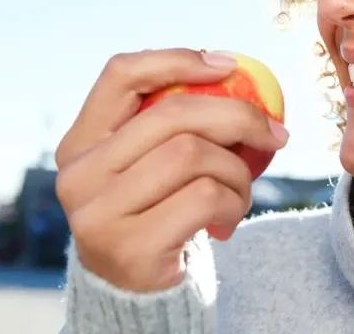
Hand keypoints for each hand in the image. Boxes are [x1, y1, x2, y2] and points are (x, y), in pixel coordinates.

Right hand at [54, 48, 288, 291]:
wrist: (141, 293)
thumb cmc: (157, 212)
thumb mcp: (149, 164)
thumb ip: (170, 124)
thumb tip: (232, 72)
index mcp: (80, 142)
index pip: (120, 75)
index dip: (177, 60)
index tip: (228, 66)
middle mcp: (78, 174)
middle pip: (172, 115)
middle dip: (238, 116)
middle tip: (274, 133)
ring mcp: (99, 213)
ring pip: (194, 154)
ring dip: (237, 171)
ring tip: (240, 190)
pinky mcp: (130, 246)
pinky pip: (206, 196)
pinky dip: (235, 203)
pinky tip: (229, 218)